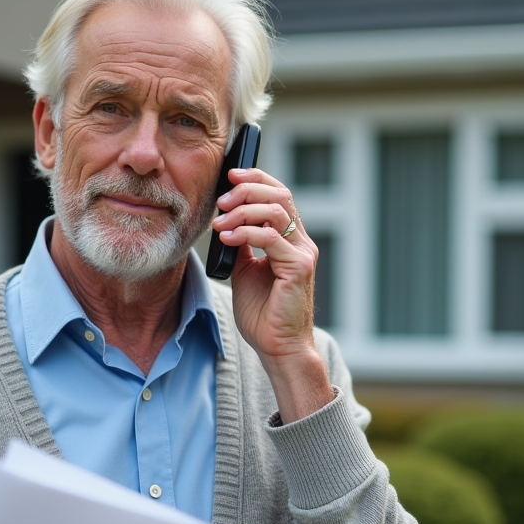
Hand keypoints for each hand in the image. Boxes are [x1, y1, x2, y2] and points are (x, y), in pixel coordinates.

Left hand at [212, 168, 332, 421]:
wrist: (277, 347)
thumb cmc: (263, 313)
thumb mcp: (244, 270)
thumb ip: (241, 244)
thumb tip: (224, 219)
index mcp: (290, 239)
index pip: (279, 194)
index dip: (256, 179)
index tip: (229, 176)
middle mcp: (301, 242)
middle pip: (280, 195)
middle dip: (248, 189)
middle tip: (222, 198)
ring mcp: (302, 254)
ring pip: (276, 211)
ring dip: (242, 211)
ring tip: (220, 223)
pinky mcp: (299, 268)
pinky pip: (270, 238)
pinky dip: (245, 233)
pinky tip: (226, 238)